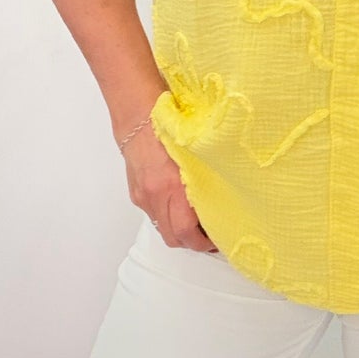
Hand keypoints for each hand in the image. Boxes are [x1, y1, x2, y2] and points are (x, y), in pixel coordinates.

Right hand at [122, 123, 219, 251]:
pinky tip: (178, 206)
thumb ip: (205, 178)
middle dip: (192, 242)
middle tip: (209, 237)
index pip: (187, 231)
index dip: (203, 243)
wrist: (139, 114)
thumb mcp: (196, 152)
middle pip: (174, 237)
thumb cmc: (168, 126)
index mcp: (172, 185)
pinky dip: (166, 216)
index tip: (217, 240)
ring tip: (196, 223)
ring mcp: (143, 196)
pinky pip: (153, 214)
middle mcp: (155, 195)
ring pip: (162, 228)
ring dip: (179, 231)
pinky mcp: (136, 193)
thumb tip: (222, 198)